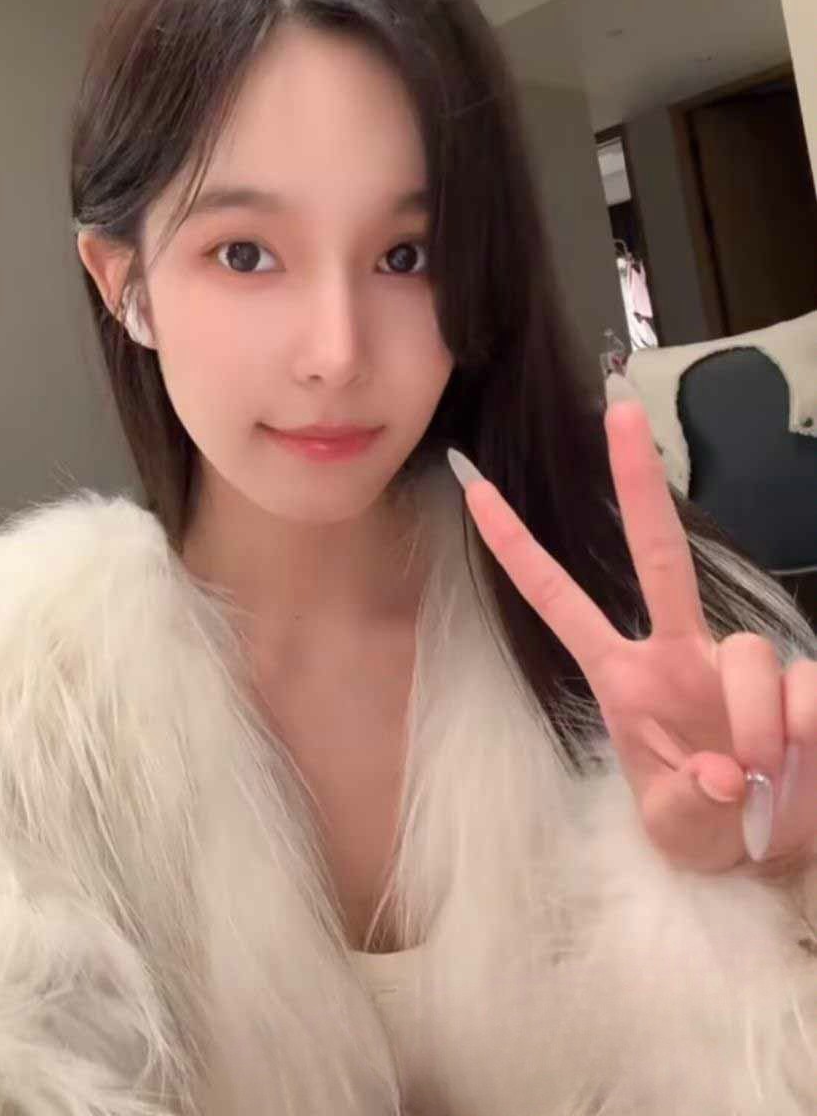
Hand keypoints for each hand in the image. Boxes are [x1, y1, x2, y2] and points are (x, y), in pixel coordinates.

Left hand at [447, 398, 816, 875]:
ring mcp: (737, 663)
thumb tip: (717, 772)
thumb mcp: (673, 831)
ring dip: (754, 721)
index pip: (559, 601)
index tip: (475, 489)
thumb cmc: (701, 828)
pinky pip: (804, 688)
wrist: (766, 851)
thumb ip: (686, 805)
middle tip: (616, 408)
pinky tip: (796, 764)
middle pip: (655, 553)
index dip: (519, 549)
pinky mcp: (798, 681)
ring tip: (757, 776)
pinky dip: (801, 730)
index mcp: (624, 679)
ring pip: (745, 650)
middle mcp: (678, 654)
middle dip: (636, 481)